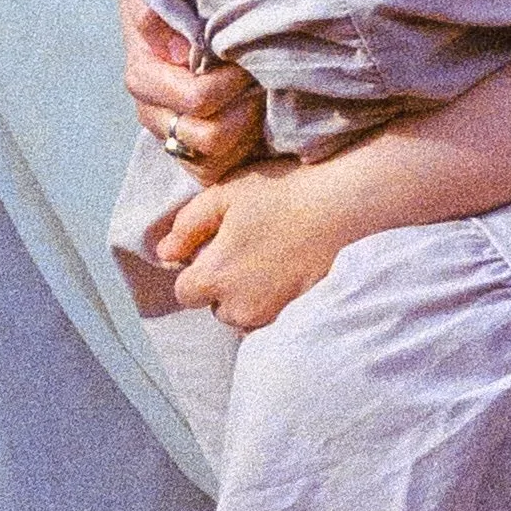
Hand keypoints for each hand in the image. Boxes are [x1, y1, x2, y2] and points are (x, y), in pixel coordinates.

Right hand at [121, 0, 265, 180]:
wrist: (173, 6)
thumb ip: (156, 14)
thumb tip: (181, 50)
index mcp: (144, 77)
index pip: (197, 99)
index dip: (232, 82)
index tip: (247, 57)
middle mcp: (153, 114)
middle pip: (209, 136)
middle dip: (245, 107)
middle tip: (260, 78)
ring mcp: (170, 137)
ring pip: (216, 159)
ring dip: (247, 129)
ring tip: (260, 95)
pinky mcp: (188, 153)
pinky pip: (215, 173)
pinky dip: (240, 152)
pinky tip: (253, 120)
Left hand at [158, 153, 380, 330]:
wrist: (345, 207)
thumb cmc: (283, 194)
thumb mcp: (225, 195)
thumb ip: (187, 226)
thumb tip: (164, 253)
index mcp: (214, 277)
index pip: (185, 291)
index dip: (195, 268)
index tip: (216, 245)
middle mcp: (237, 307)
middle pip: (216, 306)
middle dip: (223, 285)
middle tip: (247, 248)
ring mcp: (270, 315)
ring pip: (245, 315)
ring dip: (248, 296)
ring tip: (270, 260)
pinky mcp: (298, 316)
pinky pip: (273, 316)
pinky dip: (275, 299)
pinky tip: (289, 270)